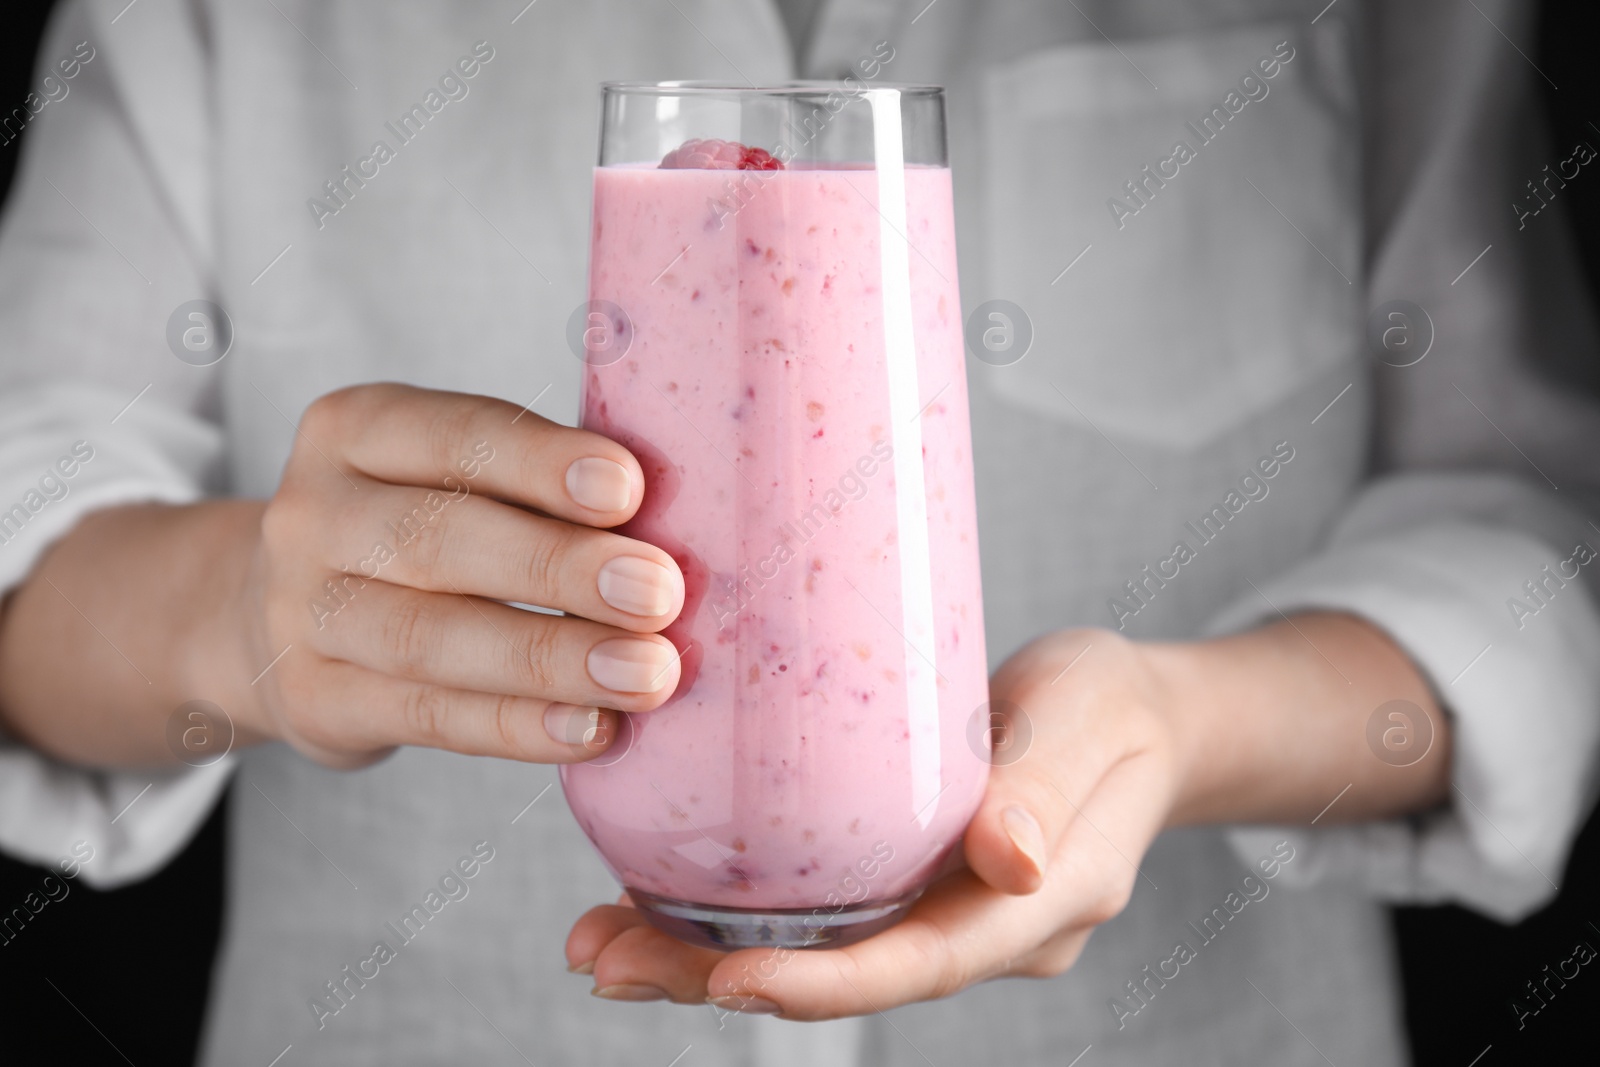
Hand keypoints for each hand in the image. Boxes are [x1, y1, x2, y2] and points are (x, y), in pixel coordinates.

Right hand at [229, 383, 686, 767]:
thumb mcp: (451, 479)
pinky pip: (429, 717)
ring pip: (430, 639)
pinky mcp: (316, 702)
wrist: (277, 621)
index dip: (541, 462)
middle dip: (559, 566)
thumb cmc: (417, 532)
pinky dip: (519, 726)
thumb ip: (538, 489)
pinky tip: (596, 729)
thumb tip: (668, 524)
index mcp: (355, 430)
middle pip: (439, 538)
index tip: (630, 488)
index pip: (455, 436)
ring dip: (552, 658)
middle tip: (659, 593)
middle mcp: (313, 515)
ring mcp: (301, 615)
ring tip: (647, 674)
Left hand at [564, 629, 1180, 1018]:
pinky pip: (813, 909)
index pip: (922, 965)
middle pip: (843, 975)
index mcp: (1033, 907)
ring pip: (815, 951)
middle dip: (718, 980)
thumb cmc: (1110, 707)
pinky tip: (650, 887)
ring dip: (701, 954)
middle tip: (605, 960)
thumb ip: (1049, 785)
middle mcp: (973, 929)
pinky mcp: (901, 879)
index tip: (728, 980)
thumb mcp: (1090, 719)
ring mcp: (935, 911)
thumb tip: (1013, 861)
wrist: (1131, 719)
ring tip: (597, 938)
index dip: (826, 985)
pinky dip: (730, 909)